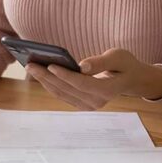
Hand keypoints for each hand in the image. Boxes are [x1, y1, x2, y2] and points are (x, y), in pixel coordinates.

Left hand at [25, 48, 161, 110]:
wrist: (131, 79)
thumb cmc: (125, 64)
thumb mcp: (118, 57)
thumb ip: (101, 62)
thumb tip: (82, 66)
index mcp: (108, 90)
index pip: (82, 84)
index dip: (65, 75)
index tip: (50, 65)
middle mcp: (97, 102)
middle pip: (67, 89)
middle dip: (48, 76)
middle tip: (30, 64)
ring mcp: (89, 105)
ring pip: (62, 93)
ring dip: (45, 81)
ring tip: (31, 67)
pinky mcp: (82, 103)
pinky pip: (62, 95)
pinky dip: (50, 84)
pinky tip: (39, 73)